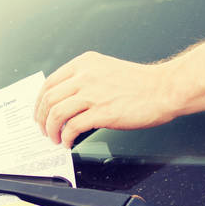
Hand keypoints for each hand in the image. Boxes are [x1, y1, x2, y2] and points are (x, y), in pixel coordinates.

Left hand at [34, 51, 179, 147]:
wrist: (164, 89)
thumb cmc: (141, 83)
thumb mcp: (107, 70)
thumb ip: (86, 79)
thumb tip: (68, 100)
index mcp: (85, 63)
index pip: (50, 82)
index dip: (40, 102)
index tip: (40, 113)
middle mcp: (85, 76)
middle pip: (49, 98)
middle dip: (41, 118)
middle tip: (44, 130)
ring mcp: (93, 94)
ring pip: (57, 113)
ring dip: (51, 130)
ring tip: (55, 139)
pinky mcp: (102, 112)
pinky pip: (73, 127)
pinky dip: (67, 137)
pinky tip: (69, 142)